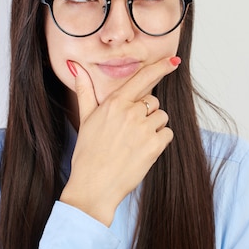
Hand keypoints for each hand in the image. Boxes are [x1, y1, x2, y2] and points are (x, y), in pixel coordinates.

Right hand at [59, 56, 179, 225]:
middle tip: (129, 132)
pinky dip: (159, 142)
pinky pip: (167, 134)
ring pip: (161, 118)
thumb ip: (85, 90)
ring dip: (153, 128)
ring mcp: (143, 129)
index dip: (160, 68)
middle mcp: (130, 112)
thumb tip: (75, 66)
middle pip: (153, 102)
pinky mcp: (154, 146)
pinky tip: (142, 151)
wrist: (93, 187)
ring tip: (134, 143)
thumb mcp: (85, 119)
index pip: (143, 78)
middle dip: (146, 114)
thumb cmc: (88, 153)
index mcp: (115, 103)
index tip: (174, 61)